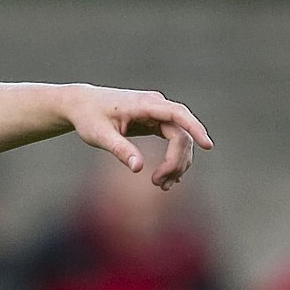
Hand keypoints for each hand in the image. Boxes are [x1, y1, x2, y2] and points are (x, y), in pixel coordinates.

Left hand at [63, 85, 212, 189]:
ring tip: (160, 185)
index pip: (177, 114)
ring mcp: (158, 113)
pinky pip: (173, 140)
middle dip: (176, 160)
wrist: (81, 105)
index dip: (195, 128)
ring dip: (176, 163)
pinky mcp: (156, 122)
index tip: (208, 145)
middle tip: (159, 184)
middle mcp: (155, 106)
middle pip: (181, 133)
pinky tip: (167, 178)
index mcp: (144, 104)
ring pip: (180, 139)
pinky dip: (172, 159)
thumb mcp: (99, 135)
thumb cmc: (89, 117)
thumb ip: (119, 149)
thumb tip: (138, 168)